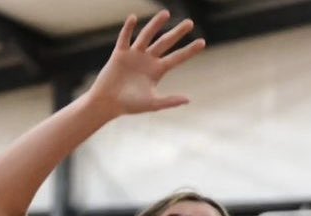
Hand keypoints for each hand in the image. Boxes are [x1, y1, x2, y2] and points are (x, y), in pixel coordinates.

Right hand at [86, 10, 204, 118]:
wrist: (108, 103)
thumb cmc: (130, 105)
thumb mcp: (152, 104)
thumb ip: (170, 101)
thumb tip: (188, 99)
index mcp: (157, 71)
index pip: (177, 58)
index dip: (189, 51)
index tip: (202, 42)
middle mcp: (148, 60)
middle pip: (165, 43)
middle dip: (177, 33)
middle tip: (190, 22)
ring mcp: (134, 54)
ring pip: (147, 36)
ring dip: (156, 25)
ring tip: (166, 13)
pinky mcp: (120, 53)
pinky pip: (125, 38)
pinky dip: (128, 28)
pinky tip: (133, 18)